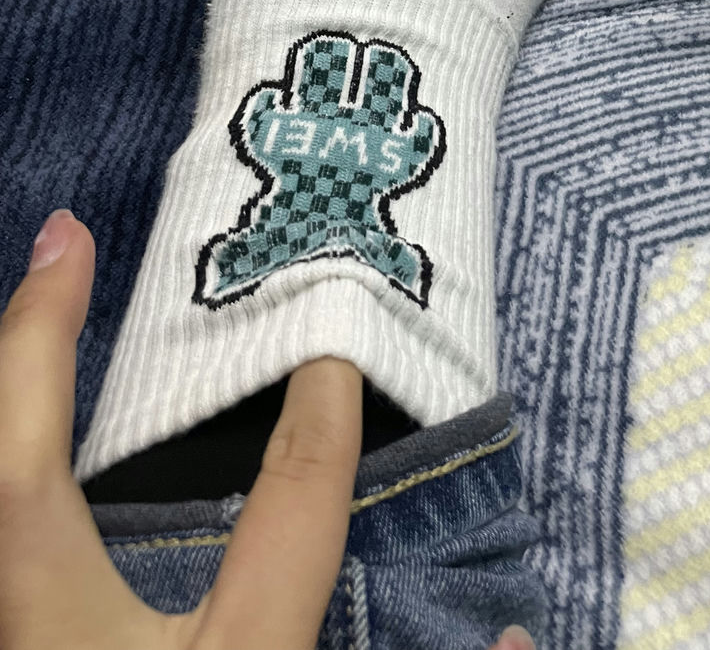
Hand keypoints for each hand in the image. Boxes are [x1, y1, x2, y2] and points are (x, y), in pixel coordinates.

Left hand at [0, 210, 533, 649]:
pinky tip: (13, 441)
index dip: (321, 442)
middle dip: (32, 347)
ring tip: (25, 305)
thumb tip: (526, 642)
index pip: (283, 535)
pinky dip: (0, 473)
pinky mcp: (10, 641)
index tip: (336, 362)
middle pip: (14, 487)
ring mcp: (19, 646)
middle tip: (64, 232)